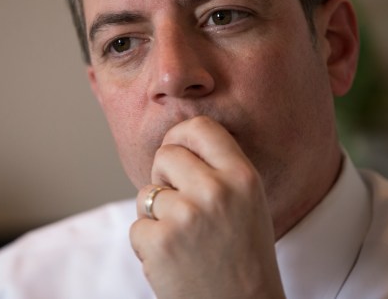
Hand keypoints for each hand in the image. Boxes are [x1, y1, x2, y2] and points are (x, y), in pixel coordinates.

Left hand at [130, 116, 284, 298]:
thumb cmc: (243, 258)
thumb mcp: (249, 203)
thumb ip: (219, 170)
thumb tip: (177, 140)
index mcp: (243, 177)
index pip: (200, 127)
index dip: (180, 136)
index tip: (176, 150)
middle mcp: (216, 190)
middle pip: (166, 155)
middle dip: (164, 177)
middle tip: (181, 206)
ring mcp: (186, 215)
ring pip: (147, 193)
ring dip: (156, 216)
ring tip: (185, 242)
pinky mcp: (160, 241)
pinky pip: (138, 226)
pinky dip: (148, 244)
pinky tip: (174, 261)